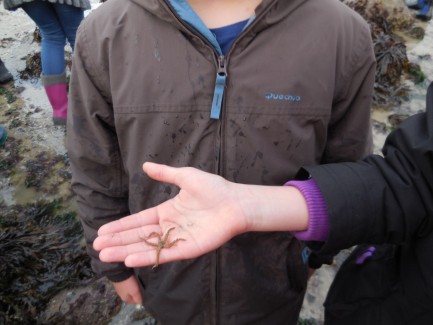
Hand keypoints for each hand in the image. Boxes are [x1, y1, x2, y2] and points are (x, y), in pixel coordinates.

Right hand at [93, 162, 249, 267]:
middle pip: (138, 236)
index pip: (138, 221)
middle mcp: (169, 227)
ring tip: (106, 255)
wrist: (236, 202)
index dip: (120, 226)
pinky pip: (165, 254)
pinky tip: (130, 259)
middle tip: (97, 247)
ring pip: (147, 246)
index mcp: (166, 212)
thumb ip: (165, 174)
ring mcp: (177, 239)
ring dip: (126, 251)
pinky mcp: (188, 248)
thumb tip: (145, 166)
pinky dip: (147, 257)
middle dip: (117, 241)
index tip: (102, 231)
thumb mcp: (185, 176)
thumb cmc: (214, 188)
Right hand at [112, 276, 141, 304]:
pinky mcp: (119, 282)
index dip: (139, 300)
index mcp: (125, 299)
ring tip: (139, 285)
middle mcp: (121, 295)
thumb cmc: (128, 283)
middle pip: (131, 296)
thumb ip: (138, 298)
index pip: (133, 302)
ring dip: (133, 289)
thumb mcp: (135, 292)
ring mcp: (119, 288)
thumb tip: (140, 303)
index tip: (144, 295)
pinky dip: (130, 284)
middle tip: (142, 289)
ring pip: (128, 291)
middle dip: (136, 294)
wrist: (119, 272)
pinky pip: (126, 285)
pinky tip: (133, 281)